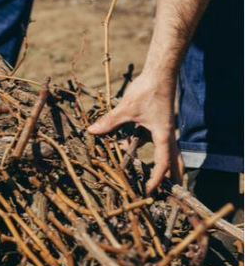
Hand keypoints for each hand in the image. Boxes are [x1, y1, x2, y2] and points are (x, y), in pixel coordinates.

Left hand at [88, 72, 183, 193]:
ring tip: (146, 174)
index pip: (163, 164)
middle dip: (171, 178)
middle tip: (167, 192)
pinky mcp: (157, 122)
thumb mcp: (126, 109)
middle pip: (174, 162)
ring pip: (164, 151)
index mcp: (163, 136)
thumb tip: (92, 132)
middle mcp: (166, 135)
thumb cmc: (148, 91)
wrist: (159, 73)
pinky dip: (140, 144)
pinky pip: (151, 139)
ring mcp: (163, 129)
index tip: (149, 192)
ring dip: (157, 163)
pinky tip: (124, 144)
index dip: (156, 179)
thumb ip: (110, 121)